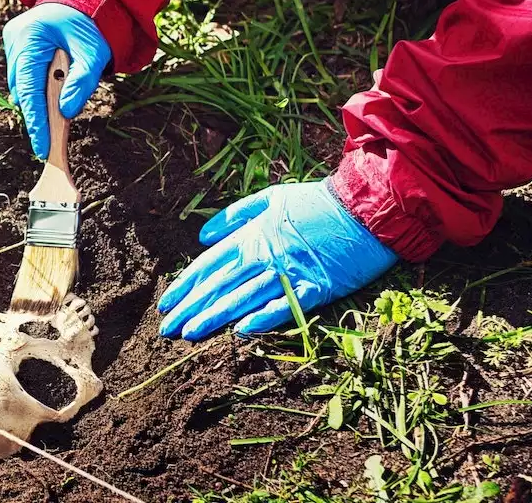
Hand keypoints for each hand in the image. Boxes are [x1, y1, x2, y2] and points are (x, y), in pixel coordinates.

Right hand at [3, 3, 111, 158]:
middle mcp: (14, 40)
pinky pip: (23, 75)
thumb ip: (81, 82)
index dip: (36, 120)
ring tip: (57, 108)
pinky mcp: (16, 45)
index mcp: (30, 37)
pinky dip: (38, 87)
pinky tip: (53, 90)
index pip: (29, 88)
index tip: (42, 147)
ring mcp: (12, 42)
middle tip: (52, 138)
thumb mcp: (93, 53)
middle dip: (38, 113)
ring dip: (39, 99)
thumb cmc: (90, 22)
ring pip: (22, 85)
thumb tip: (66, 112)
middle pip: (22, 89)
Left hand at [157, 181, 397, 340]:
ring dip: (215, 317)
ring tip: (190, 333)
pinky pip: (285, 305)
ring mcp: (290, 273)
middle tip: (166, 330)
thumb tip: (203, 236)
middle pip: (219, 285)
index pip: (209, 264)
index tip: (165, 304)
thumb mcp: (271, 197)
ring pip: (244, 298)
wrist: (366, 207)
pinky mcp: (316, 287)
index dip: (185, 285)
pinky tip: (241, 330)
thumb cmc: (317, 202)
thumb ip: (235, 216)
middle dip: (191, 308)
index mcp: (253, 236)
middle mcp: (265, 256)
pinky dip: (263, 316)